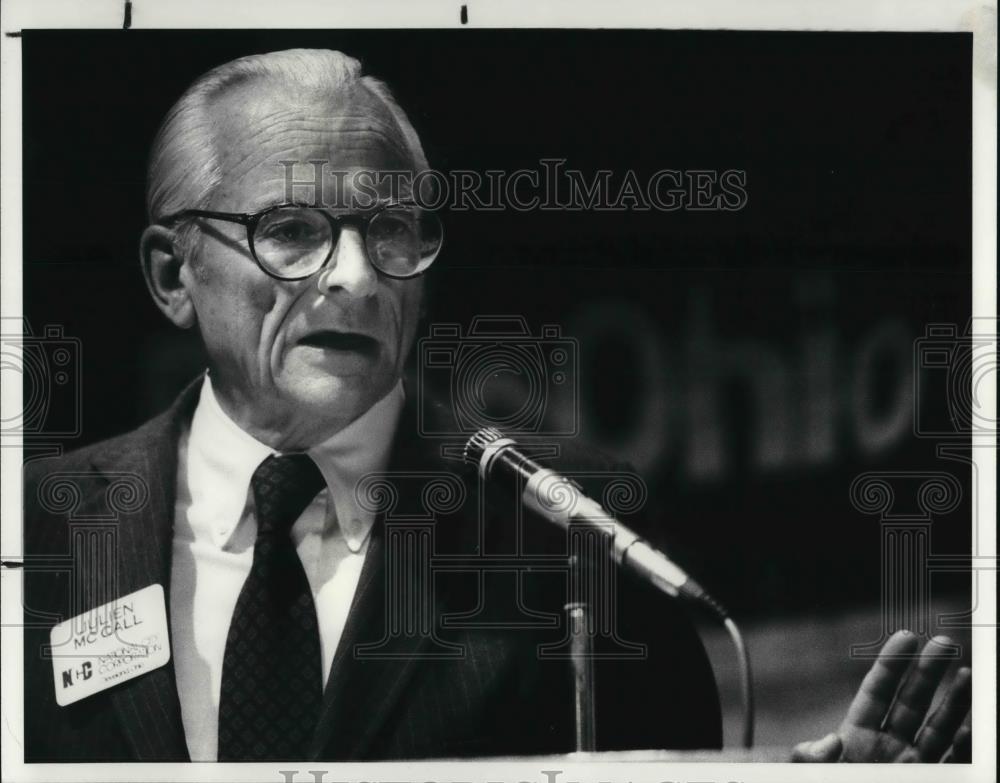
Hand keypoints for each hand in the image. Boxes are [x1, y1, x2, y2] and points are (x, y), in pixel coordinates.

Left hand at [792, 630, 970, 762]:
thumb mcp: (809, 777)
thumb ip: (809, 760)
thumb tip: (829, 741)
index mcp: (856, 739)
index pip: (877, 693)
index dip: (892, 664)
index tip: (906, 635)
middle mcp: (889, 750)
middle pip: (912, 703)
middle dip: (929, 673)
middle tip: (946, 643)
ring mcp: (912, 767)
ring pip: (939, 730)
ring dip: (955, 703)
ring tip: (967, 673)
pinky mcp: (931, 782)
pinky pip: (952, 763)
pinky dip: (966, 747)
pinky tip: (974, 728)